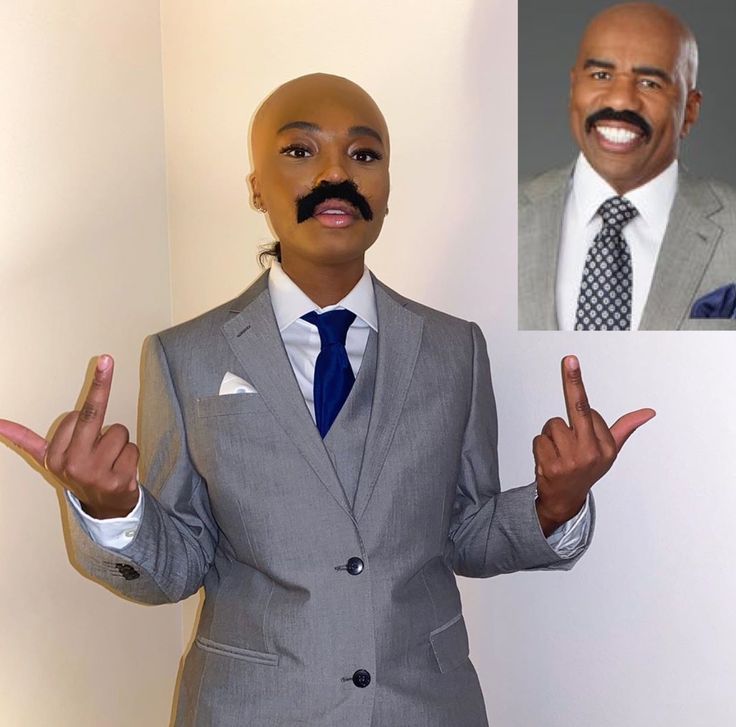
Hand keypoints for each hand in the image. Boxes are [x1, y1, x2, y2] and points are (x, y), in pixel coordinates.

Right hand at [0, 355, 138, 518]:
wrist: (105, 508)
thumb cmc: (81, 473)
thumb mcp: (50, 459)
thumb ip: (26, 440)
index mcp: (54, 457)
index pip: (77, 416)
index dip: (87, 415)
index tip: (102, 360)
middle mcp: (72, 465)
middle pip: (91, 414)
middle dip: (101, 383)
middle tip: (106, 357)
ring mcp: (96, 474)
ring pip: (119, 432)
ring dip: (120, 443)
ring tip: (110, 459)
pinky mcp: (119, 481)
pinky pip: (133, 448)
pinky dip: (132, 456)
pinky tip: (121, 470)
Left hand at [533, 355, 654, 536]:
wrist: (566, 499)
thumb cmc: (587, 469)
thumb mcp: (610, 450)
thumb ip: (625, 428)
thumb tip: (648, 412)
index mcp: (607, 446)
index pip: (588, 410)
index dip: (578, 410)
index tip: (571, 361)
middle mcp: (591, 453)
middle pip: (578, 409)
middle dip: (573, 382)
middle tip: (569, 359)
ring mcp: (571, 460)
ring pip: (552, 425)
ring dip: (551, 435)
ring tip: (558, 452)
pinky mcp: (551, 466)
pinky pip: (539, 439)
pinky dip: (540, 446)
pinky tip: (549, 460)